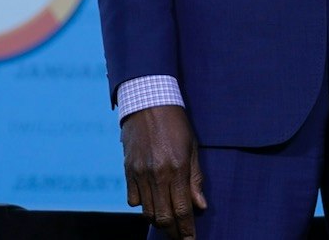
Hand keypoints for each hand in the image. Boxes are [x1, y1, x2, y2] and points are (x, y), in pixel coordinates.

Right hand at [121, 104, 205, 237]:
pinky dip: (142, 206)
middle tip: (179, 236)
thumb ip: (195, 179)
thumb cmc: (176, 123)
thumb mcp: (193, 148)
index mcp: (177, 169)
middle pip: (163, 216)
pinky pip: (132, 199)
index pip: (183, 210)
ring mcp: (140, 173)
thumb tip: (201, 206)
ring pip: (147, 211)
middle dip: (172, 231)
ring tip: (167, 223)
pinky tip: (151, 203)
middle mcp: (157, 174)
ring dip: (158, 221)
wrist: (148, 102)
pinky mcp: (128, 169)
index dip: (187, 230)